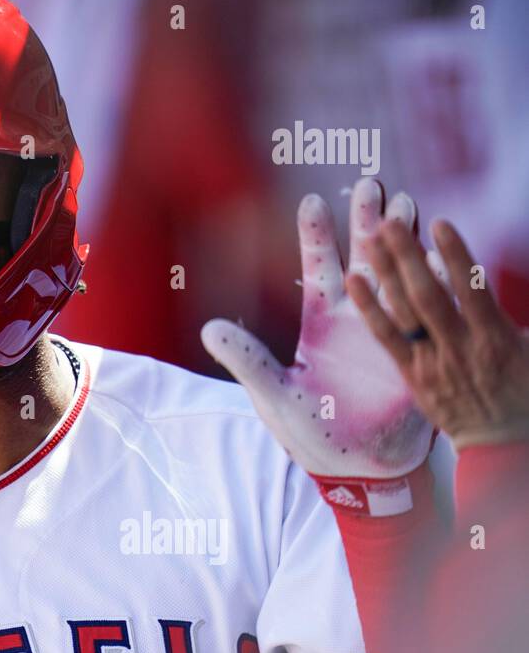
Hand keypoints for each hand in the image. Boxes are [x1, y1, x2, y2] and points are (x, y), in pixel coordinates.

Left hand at [201, 179, 432, 479]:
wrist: (356, 468)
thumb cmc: (312, 433)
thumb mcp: (274, 395)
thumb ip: (247, 359)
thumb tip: (209, 329)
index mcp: (322, 323)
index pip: (319, 269)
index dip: (317, 236)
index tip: (314, 200)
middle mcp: (359, 318)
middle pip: (365, 260)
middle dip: (369, 223)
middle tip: (373, 184)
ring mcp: (391, 332)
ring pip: (400, 276)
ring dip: (405, 243)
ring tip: (410, 204)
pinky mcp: (417, 354)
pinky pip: (427, 314)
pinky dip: (436, 285)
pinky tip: (443, 255)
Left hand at [349, 218, 528, 450]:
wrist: (503, 446)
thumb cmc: (526, 394)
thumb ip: (518, 322)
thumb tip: (504, 280)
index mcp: (496, 340)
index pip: (472, 289)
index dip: (455, 255)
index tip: (439, 224)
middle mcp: (460, 348)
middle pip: (428, 295)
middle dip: (408, 257)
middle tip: (388, 221)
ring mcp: (433, 362)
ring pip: (404, 313)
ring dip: (386, 273)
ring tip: (371, 238)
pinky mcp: (413, 376)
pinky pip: (387, 339)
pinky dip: (370, 309)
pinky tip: (354, 280)